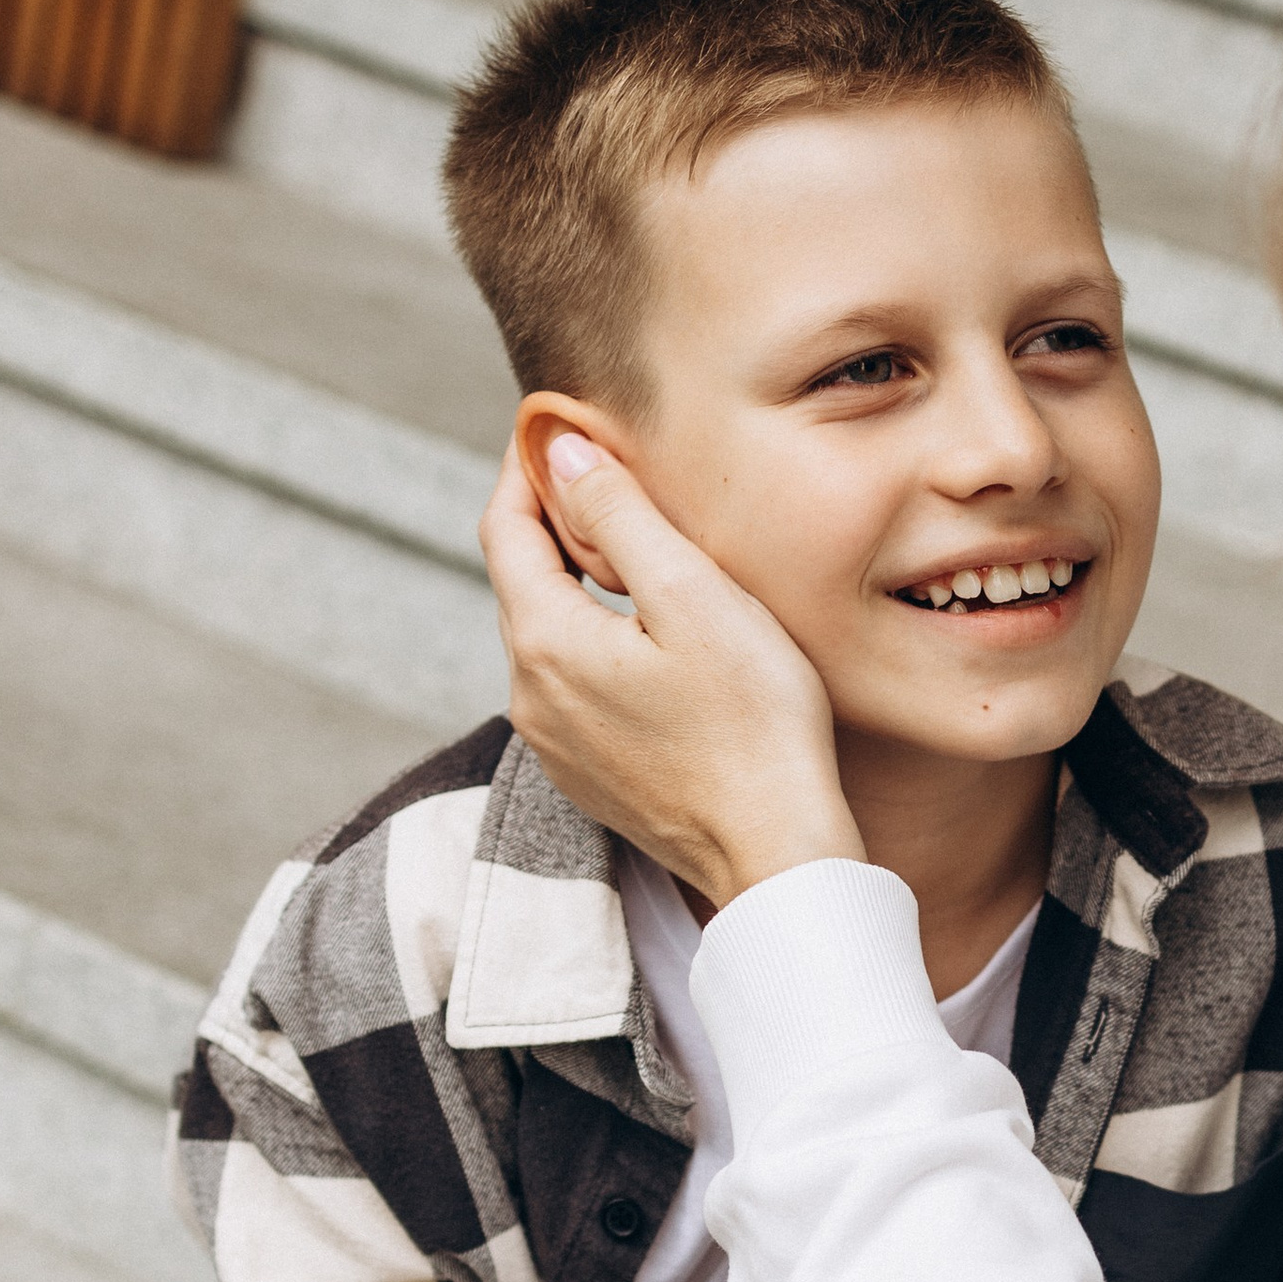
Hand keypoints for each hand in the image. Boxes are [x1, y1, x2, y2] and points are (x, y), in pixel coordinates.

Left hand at [481, 441, 864, 907]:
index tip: (558, 428)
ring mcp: (555, 745)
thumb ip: (619, 516)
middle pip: (523, 582)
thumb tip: (562, 452)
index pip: (504, 527)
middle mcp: (530, 697)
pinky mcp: (589, 777)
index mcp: (545, 641)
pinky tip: (652, 645)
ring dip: (578, 589)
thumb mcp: (693, 595)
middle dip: (554, 524)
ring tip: (633, 556)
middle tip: (602, 477)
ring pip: (549, 638)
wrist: (778, 853)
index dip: (528, 468)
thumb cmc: (755, 725)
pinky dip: (597, 648)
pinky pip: (574, 690)